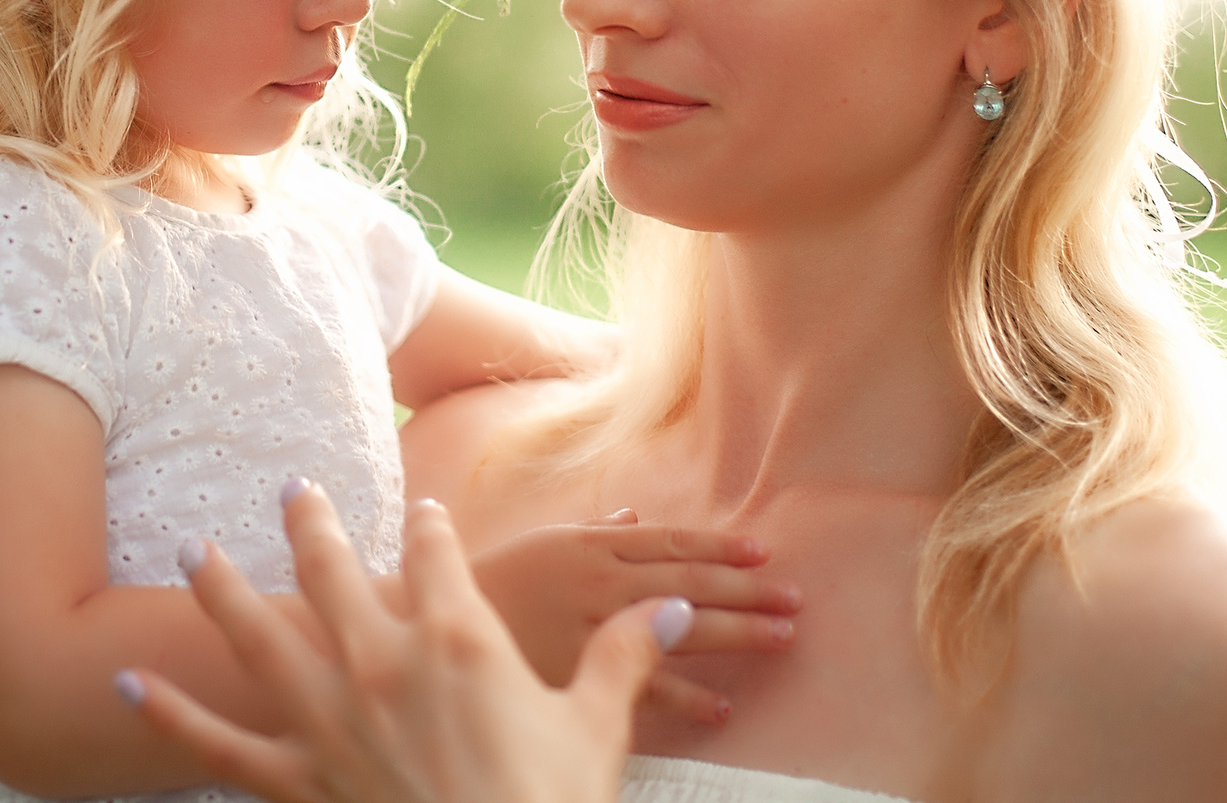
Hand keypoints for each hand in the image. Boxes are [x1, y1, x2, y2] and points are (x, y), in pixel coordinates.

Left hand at [119, 483, 686, 802]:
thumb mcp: (597, 729)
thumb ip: (625, 659)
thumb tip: (668, 611)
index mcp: (457, 639)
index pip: (438, 556)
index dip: (430, 527)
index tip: (422, 508)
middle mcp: (381, 664)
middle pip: (335, 571)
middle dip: (309, 523)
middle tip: (290, 486)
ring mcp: (329, 721)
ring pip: (261, 638)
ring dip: (222, 589)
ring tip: (194, 550)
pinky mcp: (294, 782)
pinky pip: (218, 746)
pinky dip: (169, 714)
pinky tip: (129, 682)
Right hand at [471, 508, 796, 724]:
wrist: (432, 619)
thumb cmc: (495, 579)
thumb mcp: (546, 541)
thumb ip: (598, 531)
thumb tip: (639, 517)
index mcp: (592, 545)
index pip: (671, 542)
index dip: (720, 547)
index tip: (763, 553)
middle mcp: (600, 580)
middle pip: (688, 582)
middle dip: (746, 591)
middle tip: (794, 599)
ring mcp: (594, 627)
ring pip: (678, 629)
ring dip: (735, 634)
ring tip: (780, 638)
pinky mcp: (580, 672)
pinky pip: (644, 689)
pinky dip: (687, 700)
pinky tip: (722, 709)